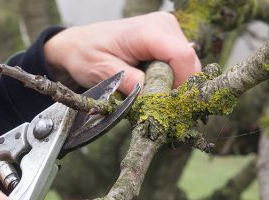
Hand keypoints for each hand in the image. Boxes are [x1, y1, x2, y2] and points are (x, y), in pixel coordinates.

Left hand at [44, 12, 200, 93]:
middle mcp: (163, 25)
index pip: (182, 57)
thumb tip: (151, 96)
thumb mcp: (101, 72)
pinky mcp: (168, 38)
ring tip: (148, 91)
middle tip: (153, 103)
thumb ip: (128, 82)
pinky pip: (181, 63)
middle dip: (176, 87)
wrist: (79, 44)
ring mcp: (168, 29)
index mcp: (146, 31)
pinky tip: (152, 83)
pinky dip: (170, 77)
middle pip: (189, 63)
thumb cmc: (86, 55)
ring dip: (172, 83)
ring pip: (188, 65)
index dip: (181, 84)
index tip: (165, 104)